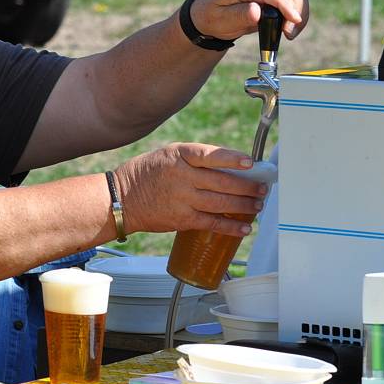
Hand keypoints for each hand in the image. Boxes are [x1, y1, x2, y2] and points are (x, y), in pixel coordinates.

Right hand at [113, 142, 266, 236]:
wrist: (121, 199)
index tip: (251, 163)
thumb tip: (229, 168)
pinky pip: (212, 223)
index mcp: (179, 156)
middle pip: (223, 181)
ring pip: (221, 203)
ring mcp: (182, 199)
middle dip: (247, 186)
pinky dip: (230, 226)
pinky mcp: (182, 219)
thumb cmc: (146, 174)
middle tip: (262, 188)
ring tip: (257, 206)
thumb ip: (194, 159)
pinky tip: (244, 228)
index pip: (211, 155)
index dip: (233, 159)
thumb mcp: (167, 156)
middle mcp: (182, 176)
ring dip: (244, 206)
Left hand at [189, 0, 308, 40]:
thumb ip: (238, 15)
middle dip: (296, 9)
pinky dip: (297, 10)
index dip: (284, 5)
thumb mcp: (220, 20)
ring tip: (290, 33)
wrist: (209, 13)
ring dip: (299, 10)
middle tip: (289, 34)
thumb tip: (257, 12)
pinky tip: (290, 26)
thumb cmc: (212, 17)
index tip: (293, 21)